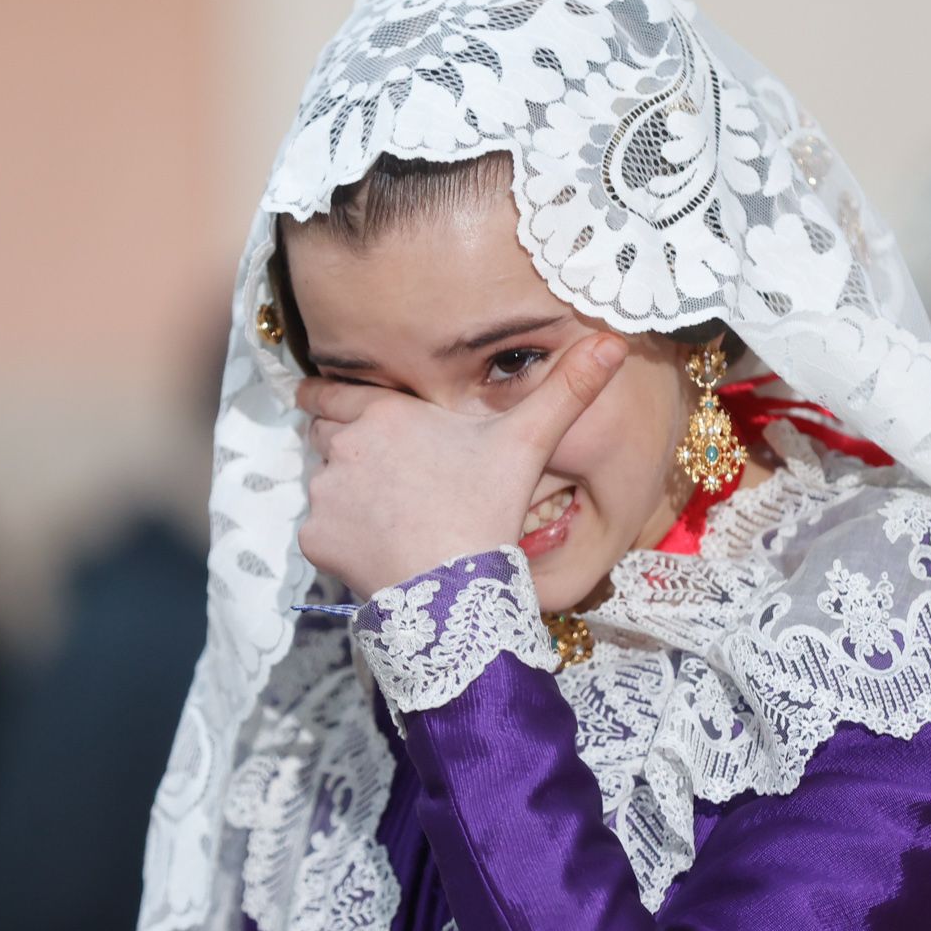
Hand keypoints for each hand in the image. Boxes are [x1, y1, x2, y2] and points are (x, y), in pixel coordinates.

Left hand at [296, 332, 626, 597]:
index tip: (315, 398)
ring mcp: (325, 495)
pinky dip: (344, 540)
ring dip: (347, 496)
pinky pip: (322, 533)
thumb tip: (614, 342)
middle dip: (348, 450)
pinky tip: (383, 549)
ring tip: (394, 518)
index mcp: (384, 414)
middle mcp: (343, 446)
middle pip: (326, 437)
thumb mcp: (528, 443)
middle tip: (387, 476)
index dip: (326, 397)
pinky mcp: (316, 539)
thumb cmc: (489, 509)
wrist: (458, 588)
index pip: (331, 393)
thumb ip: (566, 391)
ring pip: (325, 485)